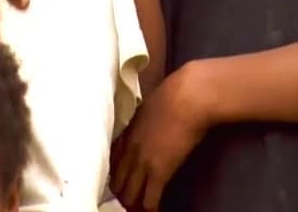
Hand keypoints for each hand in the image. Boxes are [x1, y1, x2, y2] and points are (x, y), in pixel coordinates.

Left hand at [110, 62, 212, 211]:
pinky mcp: (160, 172)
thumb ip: (140, 123)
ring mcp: (142, 163)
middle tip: (129, 202)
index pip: (111, 163)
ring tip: (139, 211)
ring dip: (133, 205)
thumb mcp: (146, 109)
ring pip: (129, 194)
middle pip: (117, 182)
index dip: (115, 176)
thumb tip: (145, 128)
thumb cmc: (171, 96)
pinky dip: (150, 209)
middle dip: (121, 195)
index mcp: (126, 135)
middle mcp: (129, 151)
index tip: (120, 183)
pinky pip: (150, 199)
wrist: (186, 97)